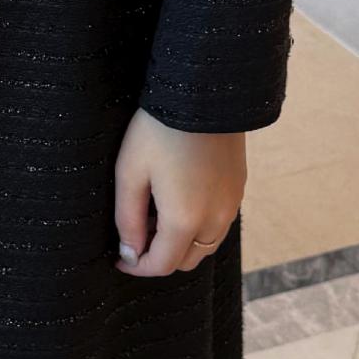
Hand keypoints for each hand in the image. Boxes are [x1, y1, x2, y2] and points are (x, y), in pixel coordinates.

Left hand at [113, 111, 245, 276]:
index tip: (119, 258)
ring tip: (156, 214)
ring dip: (180, 244)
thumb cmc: (158, 131)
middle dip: (159, 257)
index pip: (162, 265)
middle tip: (136, 233)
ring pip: (205, 246)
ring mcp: (231, 205)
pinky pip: (218, 224)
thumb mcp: (130, 173)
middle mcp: (215, 220)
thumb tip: (129, 253)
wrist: (202, 92)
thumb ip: (128, 219)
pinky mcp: (238, 189)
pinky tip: (179, 200)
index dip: (137, 266)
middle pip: (186, 261)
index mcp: (185, 220)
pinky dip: (198, 227)